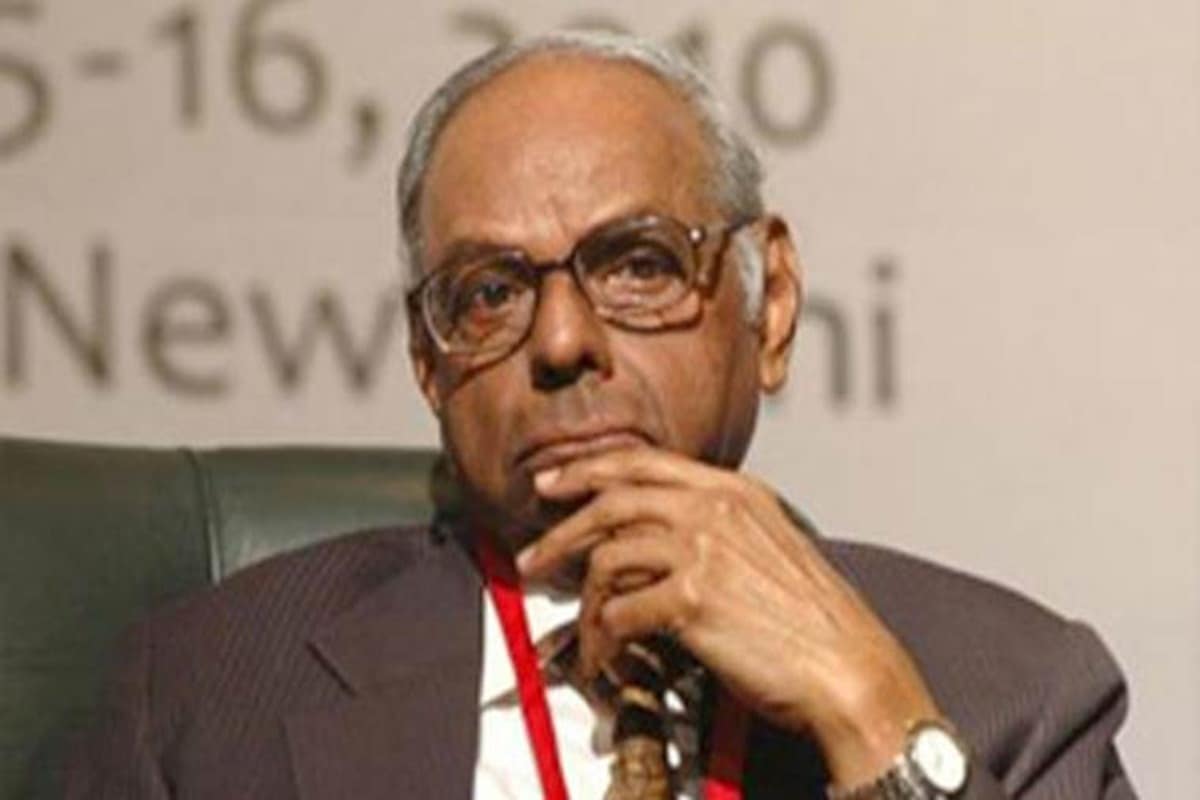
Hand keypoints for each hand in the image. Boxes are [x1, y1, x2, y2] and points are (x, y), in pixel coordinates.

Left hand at [516, 446, 941, 787]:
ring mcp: (704, 549)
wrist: (848, 665)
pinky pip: (619, 612)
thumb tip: (650, 539)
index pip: (644, 463)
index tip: (553, 485)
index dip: (589, 471)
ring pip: (607, 557)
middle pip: (613, 501)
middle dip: (562, 531)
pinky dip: (601, 639)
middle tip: (533, 558)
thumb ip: (716, 528)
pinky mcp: (693, 598)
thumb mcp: (770, 547)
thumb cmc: (813, 619)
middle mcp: (716, 509)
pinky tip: (604, 658)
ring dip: (580, 598)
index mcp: (735, 491)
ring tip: (576, 628)